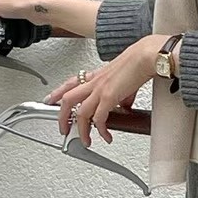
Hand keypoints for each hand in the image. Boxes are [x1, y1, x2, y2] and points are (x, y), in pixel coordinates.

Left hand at [48, 35, 164, 146]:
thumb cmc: (138, 62)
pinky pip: (99, 119)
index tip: (51, 100)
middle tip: (63, 129)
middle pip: (68, 100)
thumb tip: (124, 104)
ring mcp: (100, 89)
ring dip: (82, 130)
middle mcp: (94, 82)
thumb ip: (122, 94)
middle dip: (62, 117)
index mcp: (96, 76)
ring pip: (81, 113)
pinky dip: (101, 130)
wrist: (145, 56)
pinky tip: (105, 136)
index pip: (70, 83)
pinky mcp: (108, 97)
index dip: (58, 92)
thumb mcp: (125, 80)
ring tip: (86, 141)